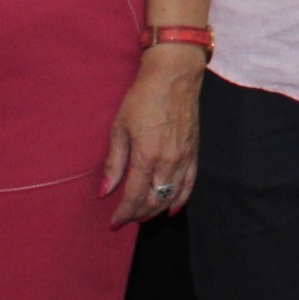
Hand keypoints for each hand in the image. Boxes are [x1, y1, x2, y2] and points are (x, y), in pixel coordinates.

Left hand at [104, 42, 203, 223]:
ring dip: (156, 210)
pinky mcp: (194, 152)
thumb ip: (114, 163)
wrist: (174, 77)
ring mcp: (184, 158)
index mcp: (146, 156)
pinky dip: (180, 199)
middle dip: (138, 214)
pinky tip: (171, 208)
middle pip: (154, 201)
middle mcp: (168, 162)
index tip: (114, 222)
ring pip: (171, 196)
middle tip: (126, 218)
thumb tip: (104, 191)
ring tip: (143, 215)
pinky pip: (189, 184)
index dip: (124, 213)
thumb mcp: (120, 127)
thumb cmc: (143, 98)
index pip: (134, 197)